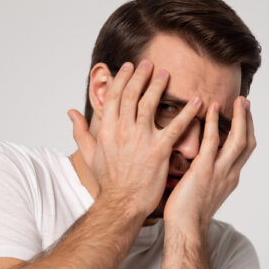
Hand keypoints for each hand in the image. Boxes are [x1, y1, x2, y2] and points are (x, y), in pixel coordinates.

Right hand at [68, 60, 201, 216]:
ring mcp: (141, 140)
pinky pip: (175, 127)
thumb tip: (71, 112)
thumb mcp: (89, 155)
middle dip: (141, 76)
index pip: (113, 96)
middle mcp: (123, 130)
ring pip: (149, 104)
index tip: (129, 67)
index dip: (122, 78)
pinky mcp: (159, 151)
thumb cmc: (108, 182)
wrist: (121, 203)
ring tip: (166, 74)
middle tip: (150, 64)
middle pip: (131, 94)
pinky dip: (187, 113)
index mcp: (107, 130)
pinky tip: (196, 102)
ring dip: (158, 86)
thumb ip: (80, 131)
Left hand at [163, 96, 255, 233]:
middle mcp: (230, 174)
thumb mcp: (203, 191)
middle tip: (244, 102)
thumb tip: (197, 164)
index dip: (246, 131)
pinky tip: (211, 108)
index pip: (244, 151)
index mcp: (230, 179)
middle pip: (248, 142)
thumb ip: (206, 175)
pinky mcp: (204, 170)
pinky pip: (213, 141)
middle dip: (249, 120)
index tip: (243, 116)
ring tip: (237, 100)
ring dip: (240, 117)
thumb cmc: (187, 214)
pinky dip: (214, 123)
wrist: (185, 229)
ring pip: (238, 139)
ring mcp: (219, 172)